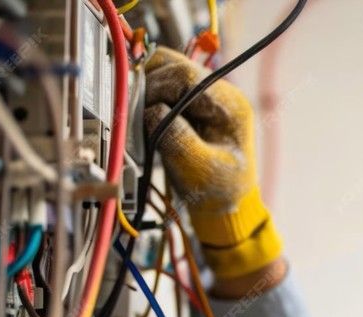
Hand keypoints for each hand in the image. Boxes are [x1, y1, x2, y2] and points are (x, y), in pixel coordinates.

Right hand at [144, 47, 281, 278]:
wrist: (225, 205)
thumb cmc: (217, 191)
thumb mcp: (199, 170)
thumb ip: (177, 138)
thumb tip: (151, 110)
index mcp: (230, 106)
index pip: (186, 76)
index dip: (156, 88)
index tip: (138, 111)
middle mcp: (219, 92)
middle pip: (173, 66)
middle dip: (147, 87)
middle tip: (133, 115)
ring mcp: (204, 95)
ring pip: (164, 70)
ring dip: (145, 88)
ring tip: (137, 117)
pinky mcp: (190, 102)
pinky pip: (161, 85)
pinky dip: (147, 96)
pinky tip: (142, 117)